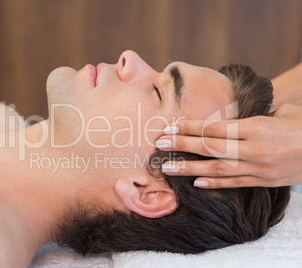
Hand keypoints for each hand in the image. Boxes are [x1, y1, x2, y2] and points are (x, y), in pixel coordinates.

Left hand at [156, 104, 301, 187]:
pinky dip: (213, 184)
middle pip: (209, 147)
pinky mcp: (263, 181)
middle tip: (159, 143)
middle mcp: (255, 149)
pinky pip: (234, 183)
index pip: (214, 127)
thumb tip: (224, 118)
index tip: (170, 127)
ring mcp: (258, 168)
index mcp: (257, 127)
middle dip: (181, 145)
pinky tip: (195, 183)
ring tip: (167, 168)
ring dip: (189, 168)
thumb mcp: (279, 112)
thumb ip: (249, 118)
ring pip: (216, 169)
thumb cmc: (301, 124)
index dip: (189, 127)